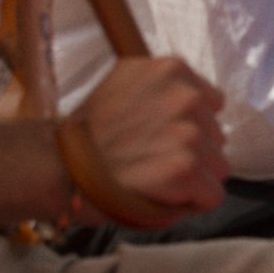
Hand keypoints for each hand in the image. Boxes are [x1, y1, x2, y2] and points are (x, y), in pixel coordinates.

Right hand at [80, 56, 225, 217]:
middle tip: (148, 158)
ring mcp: (188, 131)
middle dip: (190, 152)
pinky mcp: (186, 167)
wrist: (56, 167)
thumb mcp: (125, 87)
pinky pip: (212, 196)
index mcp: (171, 69)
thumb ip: (164, 91)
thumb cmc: (88, 136)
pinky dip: (191, 203)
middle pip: (216, 137)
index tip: (156, 136)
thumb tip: (204, 104)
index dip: (185, 126)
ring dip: (191, 178)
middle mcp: (185, 95)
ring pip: (217, 168)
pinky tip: (159, 193)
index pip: (209, 104)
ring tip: (150, 175)